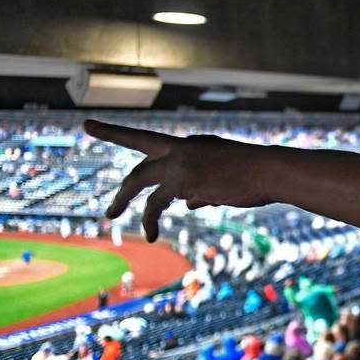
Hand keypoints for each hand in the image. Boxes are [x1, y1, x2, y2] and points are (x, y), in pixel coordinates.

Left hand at [84, 120, 274, 240]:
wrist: (271, 171)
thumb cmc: (256, 177)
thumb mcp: (224, 181)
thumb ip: (201, 190)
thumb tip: (187, 204)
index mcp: (192, 145)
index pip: (149, 140)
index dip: (116, 133)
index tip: (88, 125)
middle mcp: (181, 148)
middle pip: (139, 159)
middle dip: (117, 169)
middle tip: (100, 174)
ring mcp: (180, 162)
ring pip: (139, 180)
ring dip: (124, 200)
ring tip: (112, 215)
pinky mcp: (183, 180)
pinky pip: (156, 203)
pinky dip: (151, 219)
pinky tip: (152, 234)